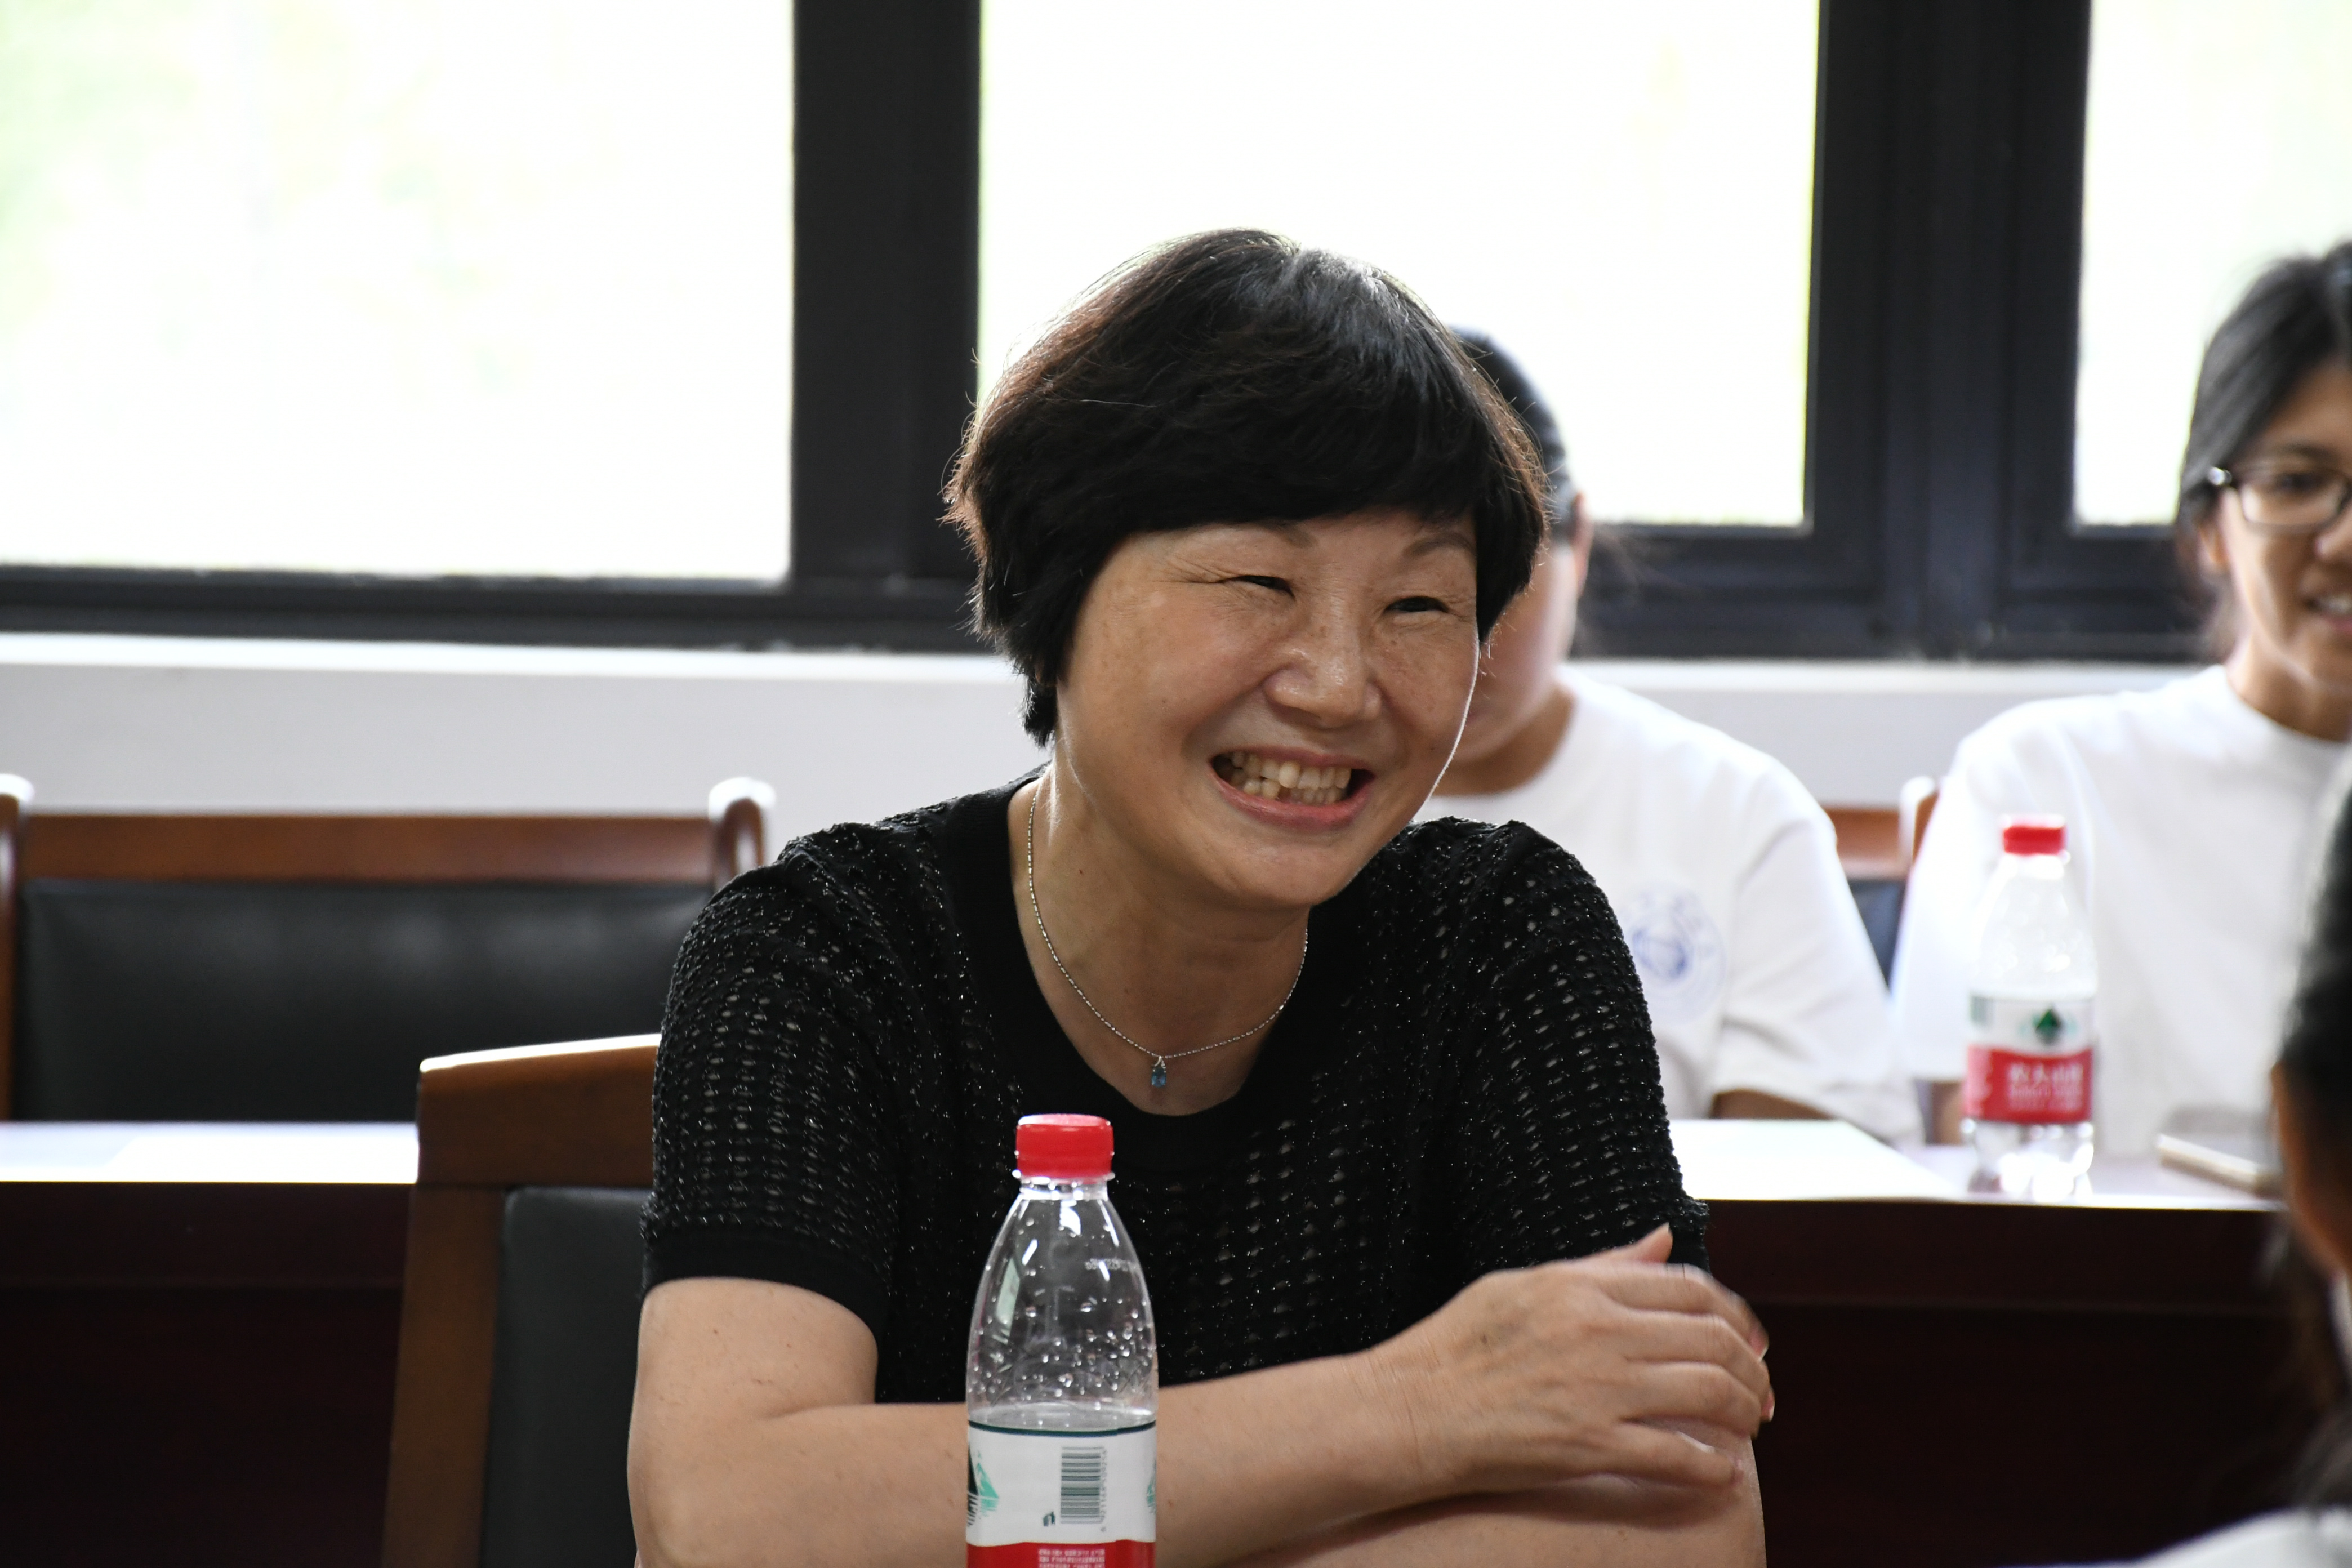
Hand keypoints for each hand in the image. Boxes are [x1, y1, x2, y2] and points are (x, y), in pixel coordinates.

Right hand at [1365, 1226, 1771, 1495]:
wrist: (1411, 1409)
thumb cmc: (1458, 1346)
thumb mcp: (1526, 1284)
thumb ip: (1602, 1265)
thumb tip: (1662, 1238)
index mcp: (1583, 1287)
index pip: (1691, 1289)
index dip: (1736, 1315)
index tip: (1751, 1341)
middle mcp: (1599, 1331)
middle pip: (1712, 1339)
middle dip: (1752, 1368)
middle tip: (1761, 1393)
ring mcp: (1596, 1389)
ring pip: (1707, 1392)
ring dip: (1744, 1411)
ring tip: (1749, 1427)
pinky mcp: (1588, 1444)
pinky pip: (1675, 1454)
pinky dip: (1711, 1467)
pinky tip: (1722, 1473)